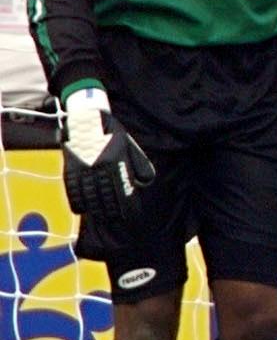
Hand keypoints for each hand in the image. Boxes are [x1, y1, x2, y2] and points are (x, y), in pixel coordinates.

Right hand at [61, 88, 154, 225]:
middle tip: (115, 221)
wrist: (86, 118)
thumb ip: (139, 164)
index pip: (122, 191)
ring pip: (88, 195)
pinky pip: (72, 188)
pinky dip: (76, 201)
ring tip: (100, 219)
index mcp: (116, 162)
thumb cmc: (111, 133)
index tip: (130, 217)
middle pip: (104, 197)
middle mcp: (99, 167)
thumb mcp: (129, 145)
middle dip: (111, 212)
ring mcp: (83, 167)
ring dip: (94, 210)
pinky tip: (81, 209)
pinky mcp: (70, 166)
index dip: (126, 207)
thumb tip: (145, 183)